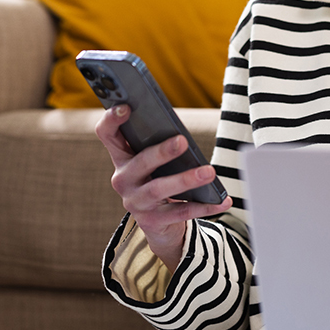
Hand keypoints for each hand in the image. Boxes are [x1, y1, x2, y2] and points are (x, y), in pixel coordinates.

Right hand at [95, 104, 231, 272]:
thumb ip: (159, 142)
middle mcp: (123, 178)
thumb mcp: (154, 160)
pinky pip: (180, 212)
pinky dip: (205, 206)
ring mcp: (135, 201)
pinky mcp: (152, 221)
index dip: (112, 119)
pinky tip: (222, 200)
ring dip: (186, 180)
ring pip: (159, 189)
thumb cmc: (159, 178)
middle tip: (182, 141)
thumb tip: (181, 133)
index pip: (107, 133)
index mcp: (121, 156)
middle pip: (140, 162)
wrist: (159, 222)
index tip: (126, 107)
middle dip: (162, 152)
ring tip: (209, 172)